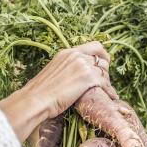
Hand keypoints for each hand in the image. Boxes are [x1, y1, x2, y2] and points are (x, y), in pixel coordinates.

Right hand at [0, 42, 117, 140]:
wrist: (35, 100)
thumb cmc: (38, 93)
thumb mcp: (51, 73)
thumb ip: (63, 70)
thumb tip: (68, 79)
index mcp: (66, 52)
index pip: (93, 46)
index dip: (101, 54)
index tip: (103, 63)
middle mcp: (76, 55)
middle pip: (101, 57)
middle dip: (106, 69)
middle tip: (105, 80)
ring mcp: (83, 66)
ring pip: (104, 70)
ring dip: (107, 80)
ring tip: (107, 90)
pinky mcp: (88, 78)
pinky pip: (105, 84)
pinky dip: (110, 91)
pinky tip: (111, 97)